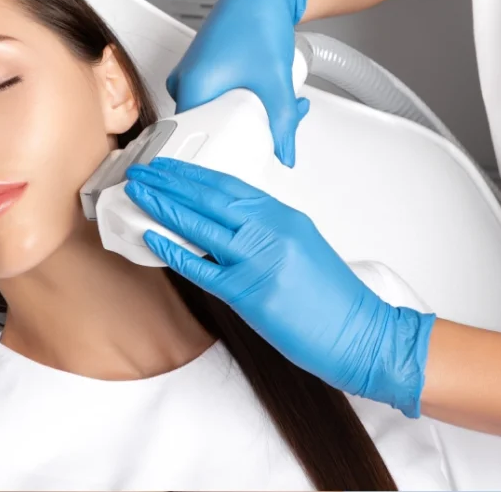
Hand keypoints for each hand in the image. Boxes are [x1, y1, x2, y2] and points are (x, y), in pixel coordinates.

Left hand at [124, 157, 435, 417]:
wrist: (362, 335)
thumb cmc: (334, 298)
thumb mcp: (302, 245)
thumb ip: (266, 230)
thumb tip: (226, 223)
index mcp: (283, 216)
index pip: (229, 184)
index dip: (192, 173)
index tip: (168, 165)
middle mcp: (270, 231)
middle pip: (209, 197)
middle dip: (170, 181)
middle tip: (142, 170)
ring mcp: (258, 261)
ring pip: (200, 225)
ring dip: (163, 205)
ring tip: (138, 192)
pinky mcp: (249, 294)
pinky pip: (201, 268)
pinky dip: (173, 250)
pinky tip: (152, 237)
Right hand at [167, 0, 312, 166]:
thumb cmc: (257, 20)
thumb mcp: (276, 82)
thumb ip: (283, 123)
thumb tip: (284, 153)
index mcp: (192, 88)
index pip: (194, 140)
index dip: (218, 156)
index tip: (236, 164)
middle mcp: (184, 83)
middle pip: (209, 127)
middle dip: (245, 133)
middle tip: (271, 131)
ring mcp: (192, 75)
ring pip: (216, 111)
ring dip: (247, 116)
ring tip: (277, 105)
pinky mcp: (203, 68)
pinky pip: (216, 96)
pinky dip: (241, 100)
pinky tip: (265, 93)